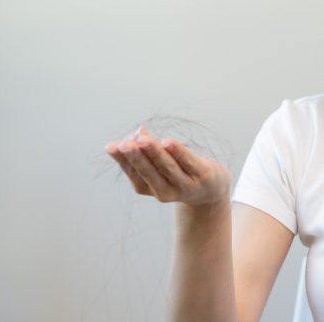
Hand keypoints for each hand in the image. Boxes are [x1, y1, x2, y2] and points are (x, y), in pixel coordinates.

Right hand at [105, 127, 230, 205]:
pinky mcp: (203, 175)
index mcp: (149, 188)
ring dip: (155, 152)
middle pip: (149, 171)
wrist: (211, 190)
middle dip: (136, 156)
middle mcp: (166, 191)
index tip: (112, 145)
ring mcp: (186, 184)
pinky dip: (178, 152)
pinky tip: (168, 142)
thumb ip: (146, 151)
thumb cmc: (179, 173)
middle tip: (124, 144)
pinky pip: (188, 162)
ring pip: (168, 166)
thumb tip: (138, 132)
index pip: (133, 172)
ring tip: (143, 140)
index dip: (122, 159)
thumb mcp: (160, 166)